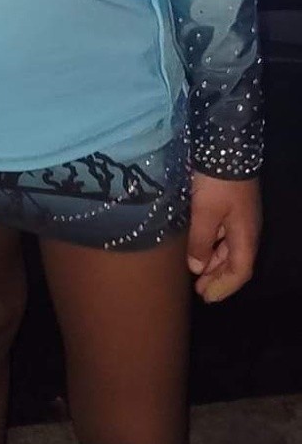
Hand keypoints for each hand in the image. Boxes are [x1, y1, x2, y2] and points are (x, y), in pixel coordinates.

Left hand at [187, 172, 260, 302]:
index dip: (222, 287)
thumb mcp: (204, 213)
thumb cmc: (217, 183)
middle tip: (199, 290)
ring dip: (214, 263)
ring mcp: (241, 217)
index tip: (206, 297)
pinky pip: (225, 235)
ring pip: (230, 248)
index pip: (239, 272)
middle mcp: (247, 230)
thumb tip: (197, 268)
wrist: (228, 146)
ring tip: (197, 272)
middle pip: (236, 262)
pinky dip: (213, 246)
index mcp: (245, 236)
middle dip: (218, 278)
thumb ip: (201, 242)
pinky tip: (200, 246)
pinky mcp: (233, 205)